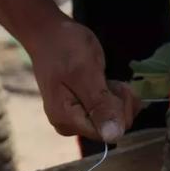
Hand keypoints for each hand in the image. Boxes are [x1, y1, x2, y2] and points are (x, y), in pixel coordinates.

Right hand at [27, 19, 139, 141]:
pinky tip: (108, 83)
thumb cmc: (65, 49)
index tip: (116, 86)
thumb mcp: (85, 73)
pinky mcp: (83, 111)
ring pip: (114, 120)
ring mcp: (76, 118)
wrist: (49, 34)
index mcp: (67, 120)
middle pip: (112, 128)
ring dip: (119, 99)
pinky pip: (109, 113)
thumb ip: (99, 105)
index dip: (119, 111)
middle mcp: (70, 125)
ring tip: (108, 79)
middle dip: (120, 103)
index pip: (108, 132)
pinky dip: (116, 98)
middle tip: (111, 80)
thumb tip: (113, 136)